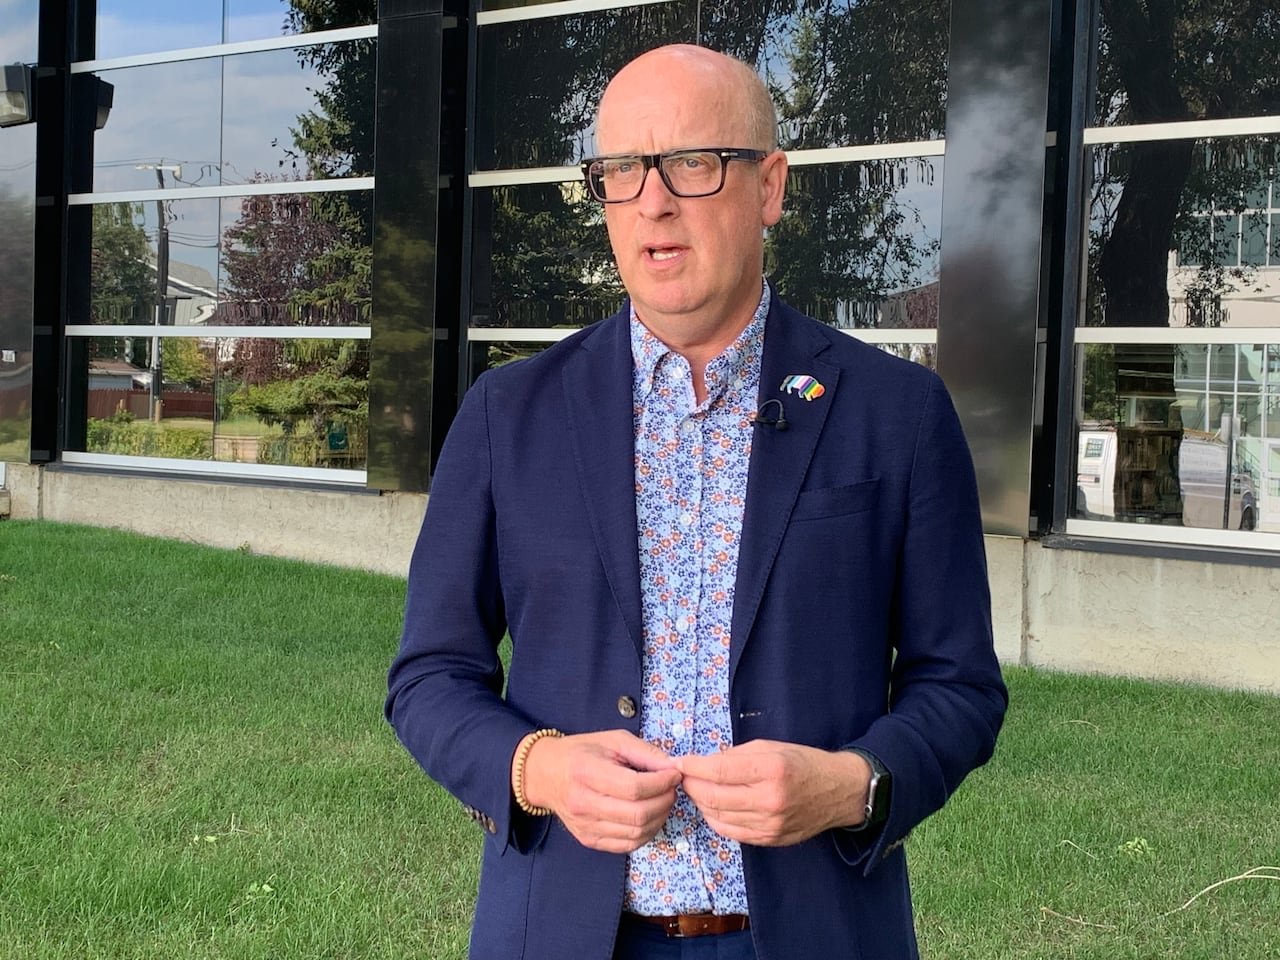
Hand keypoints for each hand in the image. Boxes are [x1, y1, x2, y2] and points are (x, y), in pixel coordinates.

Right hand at [518, 730, 680, 852]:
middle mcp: (583, 803)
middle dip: (665, 801)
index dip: (662, 783)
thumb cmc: (581, 753)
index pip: (634, 787)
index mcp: (586, 772)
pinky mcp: (589, 840)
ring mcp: (585, 826)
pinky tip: (650, 816)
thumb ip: (645, 752)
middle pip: (638, 814)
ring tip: (663, 800)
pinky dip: (646, 833)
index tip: (673, 774)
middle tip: (671, 788)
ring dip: (659, 818)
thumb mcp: (613, 740)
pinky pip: (627, 845)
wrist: (545, 775)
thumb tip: (673, 768)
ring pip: (636, 833)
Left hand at [677, 740, 870, 846]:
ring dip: (700, 803)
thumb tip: (703, 763)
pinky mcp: (770, 839)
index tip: (679, 762)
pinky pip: (731, 832)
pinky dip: (715, 819)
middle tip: (684, 776)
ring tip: (697, 789)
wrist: (838, 792)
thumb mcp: (771, 747)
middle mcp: (770, 800)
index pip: (719, 771)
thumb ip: (735, 755)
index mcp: (771, 769)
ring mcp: (770, 824)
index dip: (693, 766)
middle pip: (713, 797)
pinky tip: (713, 807)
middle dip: (692, 785)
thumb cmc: (803, 762)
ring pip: (718, 817)